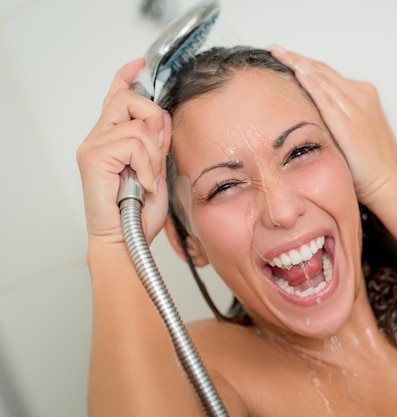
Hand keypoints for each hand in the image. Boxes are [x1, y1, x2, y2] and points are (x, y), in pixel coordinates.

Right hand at [76, 59, 170, 246]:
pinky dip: (147, 165)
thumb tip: (162, 121)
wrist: (125, 238)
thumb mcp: (157, 169)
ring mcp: (93, 146)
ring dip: (154, 153)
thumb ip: (157, 144)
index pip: (116, 97)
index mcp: (112, 138)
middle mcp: (98, 138)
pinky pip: (134, 143)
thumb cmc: (138, 211)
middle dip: (155, 117)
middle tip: (160, 146)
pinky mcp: (94, 156)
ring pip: (138, 124)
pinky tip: (144, 183)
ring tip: (149, 177)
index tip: (139, 64)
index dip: (127, 76)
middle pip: (128, 98)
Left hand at [271, 46, 396, 205]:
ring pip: (322, 77)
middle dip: (297, 58)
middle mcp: (360, 95)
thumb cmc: (373, 166)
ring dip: (298, 63)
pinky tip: (296, 71)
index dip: (306, 64)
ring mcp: (355, 106)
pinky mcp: (348, 120)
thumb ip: (335, 122)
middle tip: (275, 49)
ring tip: (278, 53)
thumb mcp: (354, 135)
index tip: (287, 57)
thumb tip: (310, 121)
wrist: (391, 181)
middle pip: (323, 70)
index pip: (328, 74)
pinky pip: (325, 96)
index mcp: (362, 96)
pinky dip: (311, 82)